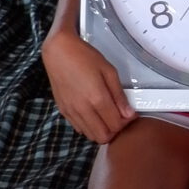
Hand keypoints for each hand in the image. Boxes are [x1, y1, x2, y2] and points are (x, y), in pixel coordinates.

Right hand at [43, 27, 136, 145]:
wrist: (58, 51)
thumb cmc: (85, 57)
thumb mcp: (109, 71)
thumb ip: (119, 95)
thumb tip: (129, 114)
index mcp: (97, 99)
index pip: (116, 125)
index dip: (126, 123)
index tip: (129, 114)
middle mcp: (83, 109)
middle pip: (103, 136)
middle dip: (114, 131)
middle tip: (119, 117)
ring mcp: (71, 112)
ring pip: (90, 135)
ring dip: (102, 130)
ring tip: (106, 115)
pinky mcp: (63, 111)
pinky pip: (79, 128)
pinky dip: (89, 126)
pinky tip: (93, 113)